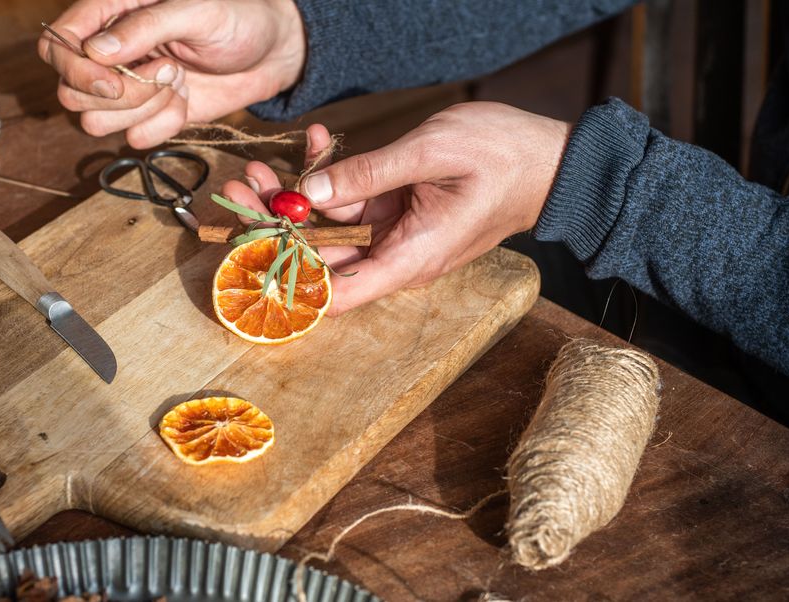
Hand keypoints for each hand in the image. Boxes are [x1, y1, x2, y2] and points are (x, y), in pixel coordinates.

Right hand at [38, 0, 305, 147]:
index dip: (73, 69)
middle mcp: (110, 52)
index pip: (56, 44)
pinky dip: (162, 126)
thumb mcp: (198, 10)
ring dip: (141, 110)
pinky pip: (133, 139)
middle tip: (167, 73)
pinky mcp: (150, 115)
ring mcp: (128, 87)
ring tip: (179, 81)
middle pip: (69, 91)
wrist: (274, 52)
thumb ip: (146, 27)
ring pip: (94, 121)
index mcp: (110, 10)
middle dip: (118, 95)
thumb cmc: (238, 16)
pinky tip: (185, 101)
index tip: (112, 80)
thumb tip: (98, 50)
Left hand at [222, 102, 570, 314]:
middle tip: (237, 190)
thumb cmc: (503, 157)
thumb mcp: (430, 154)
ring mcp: (394, 236)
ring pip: (328, 228)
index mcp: (408, 258)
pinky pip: (351, 204)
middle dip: (274, 226)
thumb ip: (367, 174)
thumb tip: (308, 191)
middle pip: (320, 257)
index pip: (336, 295)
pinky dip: (331, 177)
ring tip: (259, 166)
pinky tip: (317, 144)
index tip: (246, 254)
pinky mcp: (396, 214)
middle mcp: (396, 256)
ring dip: (294, 196)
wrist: (550, 160)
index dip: (287, 281)